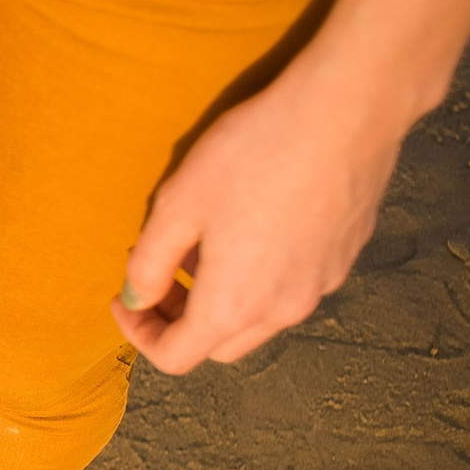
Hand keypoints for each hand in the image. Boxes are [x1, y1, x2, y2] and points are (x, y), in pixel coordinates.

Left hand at [111, 60, 409, 371]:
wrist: (346, 113)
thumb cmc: (255, 154)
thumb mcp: (178, 205)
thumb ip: (149, 262)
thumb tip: (136, 296)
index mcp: (233, 306)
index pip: (176, 356)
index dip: (139, 333)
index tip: (123, 300)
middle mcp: (282, 310)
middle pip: (218, 345)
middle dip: (178, 322)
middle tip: (157, 278)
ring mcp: (320, 287)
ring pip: (257, 319)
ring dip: (219, 301)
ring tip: (200, 248)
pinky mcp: (343, 259)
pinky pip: (290, 288)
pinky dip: (258, 280)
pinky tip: (248, 229)